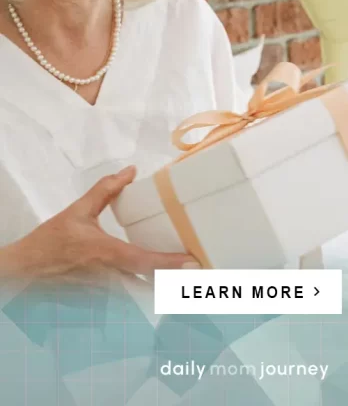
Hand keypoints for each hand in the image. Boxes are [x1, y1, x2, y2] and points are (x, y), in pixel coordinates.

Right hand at [0, 166, 197, 283]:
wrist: (26, 269)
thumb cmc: (50, 241)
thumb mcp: (79, 210)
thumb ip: (106, 190)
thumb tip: (129, 172)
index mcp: (106, 254)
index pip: (144, 262)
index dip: (170, 264)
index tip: (192, 262)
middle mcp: (107, 278)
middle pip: (149, 287)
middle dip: (172, 282)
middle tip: (196, 272)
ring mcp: (103, 293)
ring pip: (138, 296)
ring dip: (158, 289)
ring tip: (181, 280)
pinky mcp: (97, 300)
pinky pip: (124, 299)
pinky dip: (139, 292)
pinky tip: (152, 284)